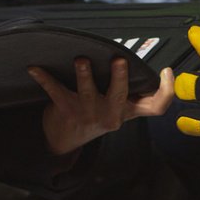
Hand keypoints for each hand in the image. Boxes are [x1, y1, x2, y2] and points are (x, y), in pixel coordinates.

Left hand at [29, 57, 173, 156]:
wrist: (66, 139)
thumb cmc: (96, 115)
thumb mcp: (121, 109)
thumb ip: (138, 95)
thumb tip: (160, 71)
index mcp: (127, 110)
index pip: (155, 106)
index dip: (166, 89)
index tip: (166, 70)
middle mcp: (110, 113)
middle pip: (120, 96)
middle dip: (119, 77)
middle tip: (119, 60)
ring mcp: (88, 112)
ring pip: (87, 91)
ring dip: (83, 74)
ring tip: (81, 60)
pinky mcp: (66, 109)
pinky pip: (55, 90)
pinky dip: (43, 77)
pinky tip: (33, 67)